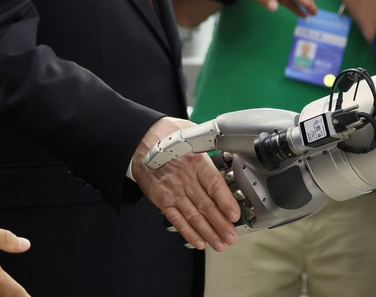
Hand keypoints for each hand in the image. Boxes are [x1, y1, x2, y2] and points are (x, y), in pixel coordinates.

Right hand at [132, 117, 241, 250]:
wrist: (140, 141)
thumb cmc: (167, 136)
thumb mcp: (191, 132)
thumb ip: (208, 143)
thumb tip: (225, 145)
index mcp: (196, 162)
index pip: (215, 185)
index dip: (226, 202)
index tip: (235, 214)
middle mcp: (185, 179)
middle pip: (207, 205)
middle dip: (221, 224)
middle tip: (232, 236)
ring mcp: (173, 192)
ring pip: (194, 216)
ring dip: (208, 232)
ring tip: (220, 243)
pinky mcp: (162, 200)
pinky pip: (177, 220)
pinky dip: (188, 232)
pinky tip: (199, 241)